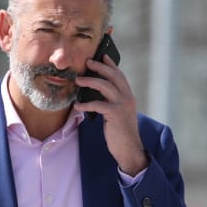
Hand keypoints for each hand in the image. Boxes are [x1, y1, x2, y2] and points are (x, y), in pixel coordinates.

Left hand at [77, 54, 147, 175]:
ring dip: (90, 81)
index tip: (102, 56)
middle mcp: (127, 98)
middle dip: (100, 67)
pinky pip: (97, 105)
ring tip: (78, 80)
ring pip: (105, 86)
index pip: (120, 76)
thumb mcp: (118, 113)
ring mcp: (122, 105)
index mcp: (128, 96)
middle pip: (113, 76)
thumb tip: (97, 94)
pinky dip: (85, 104)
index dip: (111, 65)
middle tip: (87, 61)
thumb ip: (112, 102)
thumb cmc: (121, 133)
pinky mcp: (115, 114)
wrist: (129, 149)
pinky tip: (77, 106)